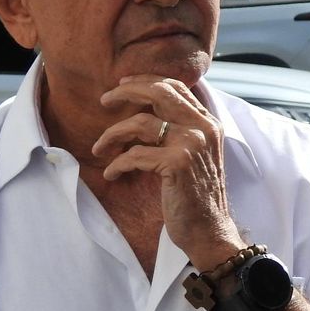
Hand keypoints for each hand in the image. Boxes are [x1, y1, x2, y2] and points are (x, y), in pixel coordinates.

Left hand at [95, 75, 243, 263]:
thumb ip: (181, 130)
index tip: (123, 84)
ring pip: (139, 123)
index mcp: (208, 123)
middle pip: (159, 92)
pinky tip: (111, 174)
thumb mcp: (195, 155)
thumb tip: (149, 112)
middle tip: (105, 100)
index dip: (146, 80)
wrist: (209, 229)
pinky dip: (116, 164)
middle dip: (126, 91)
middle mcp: (203, 128)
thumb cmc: (196, 195)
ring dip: (112, 134)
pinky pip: (134, 155)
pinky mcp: (177, 163)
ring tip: (99, 148)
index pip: (176, 87)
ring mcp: (191, 144)